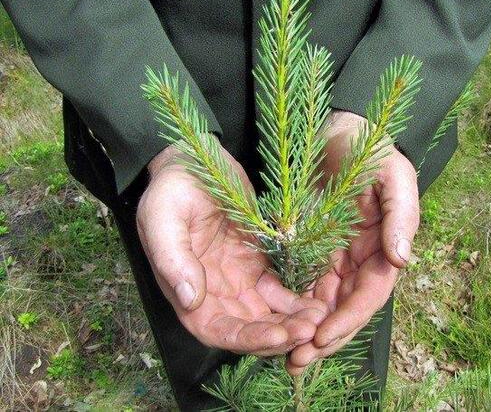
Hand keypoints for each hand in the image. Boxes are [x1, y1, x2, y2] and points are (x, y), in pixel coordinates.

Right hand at [137, 141, 327, 355]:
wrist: (194, 161)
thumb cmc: (172, 189)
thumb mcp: (162, 218)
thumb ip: (173, 258)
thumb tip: (189, 299)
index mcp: (187, 291)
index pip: (217, 330)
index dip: (247, 339)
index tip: (277, 337)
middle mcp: (215, 294)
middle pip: (248, 329)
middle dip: (279, 335)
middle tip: (310, 330)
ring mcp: (239, 281)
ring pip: (268, 315)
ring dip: (291, 322)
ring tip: (319, 319)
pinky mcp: (258, 265)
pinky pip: (280, 292)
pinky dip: (297, 301)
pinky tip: (318, 302)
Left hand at [286, 111, 419, 373]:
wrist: (336, 128)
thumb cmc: (369, 148)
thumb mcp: (392, 173)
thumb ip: (401, 214)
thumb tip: (403, 259)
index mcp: (384, 246)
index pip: (370, 293)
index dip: (350, 318)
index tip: (324, 337)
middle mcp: (361, 259)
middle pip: (345, 309)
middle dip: (325, 337)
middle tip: (296, 362)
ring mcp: (336, 257)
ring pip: (323, 305)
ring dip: (306, 332)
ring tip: (284, 357)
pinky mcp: (312, 251)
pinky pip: (303, 286)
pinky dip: (291, 308)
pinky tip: (272, 323)